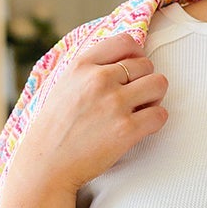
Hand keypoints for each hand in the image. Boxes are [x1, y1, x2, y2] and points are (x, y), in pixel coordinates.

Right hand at [7, 30, 168, 198]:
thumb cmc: (55, 128)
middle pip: (147, 64)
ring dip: (154, 98)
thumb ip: (90, 69)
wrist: (45, 165)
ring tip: (140, 110)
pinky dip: (156, 121)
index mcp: (82, 65)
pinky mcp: (126, 130)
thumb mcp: (64, 85)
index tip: (134, 71)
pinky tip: (141, 127)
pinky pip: (161, 114)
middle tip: (134, 99)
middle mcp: (99, 79)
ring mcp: (114, 104)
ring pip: (159, 84)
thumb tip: (123, 57)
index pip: (126, 41)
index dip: (136, 55)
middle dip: (145, 81)